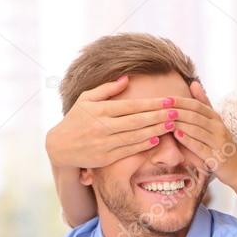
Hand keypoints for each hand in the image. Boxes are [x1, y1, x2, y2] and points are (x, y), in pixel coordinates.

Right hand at [45, 76, 179, 169]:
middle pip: (137, 121)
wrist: (59, 146)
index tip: (168, 100)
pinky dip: (144, 144)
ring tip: (172, 124)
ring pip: (136, 136)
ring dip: (156, 130)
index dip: (152, 103)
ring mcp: (104, 143)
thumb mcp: (86, 99)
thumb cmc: (75, 119)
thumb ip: (106, 89)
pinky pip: (129, 150)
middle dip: (159, 116)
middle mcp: (102, 126)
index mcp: (99, 110)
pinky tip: (157, 139)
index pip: (131, 106)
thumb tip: (127, 79)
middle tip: (177, 111)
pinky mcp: (105, 158)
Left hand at [164, 80, 236, 189]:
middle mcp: (218, 128)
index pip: (197, 105)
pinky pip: (200, 147)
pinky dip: (188, 140)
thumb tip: (193, 82)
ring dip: (180, 123)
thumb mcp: (214, 122)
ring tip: (165, 119)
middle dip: (177, 111)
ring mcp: (218, 142)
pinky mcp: (215, 157)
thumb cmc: (221, 143)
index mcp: (216, 118)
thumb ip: (203, 104)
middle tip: (160, 108)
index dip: (180, 101)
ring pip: (197, 129)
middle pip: (195, 116)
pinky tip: (177, 135)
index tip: (165, 99)